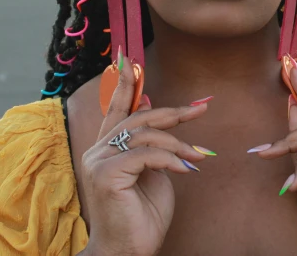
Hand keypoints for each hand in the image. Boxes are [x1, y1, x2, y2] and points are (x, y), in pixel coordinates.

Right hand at [80, 56, 213, 255]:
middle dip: (172, 112)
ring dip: (178, 143)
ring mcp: (97, 161)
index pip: (115, 108)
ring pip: (145, 134)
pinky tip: (187, 169)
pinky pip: (146, 154)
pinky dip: (171, 159)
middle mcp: (96, 150)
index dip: (124, 83)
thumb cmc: (142, 216)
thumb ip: (151, 143)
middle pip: (138, 118)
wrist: (128, 251)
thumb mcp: (153, 172)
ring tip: (199, 156)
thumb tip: (152, 107)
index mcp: (106, 148)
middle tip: (200, 108)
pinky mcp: (105, 174)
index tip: (130, 59)